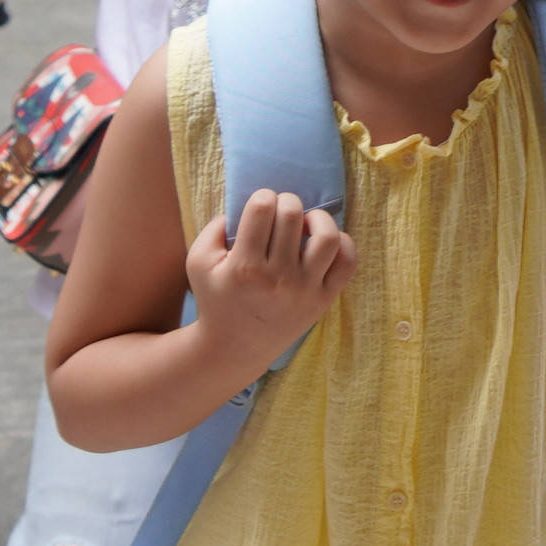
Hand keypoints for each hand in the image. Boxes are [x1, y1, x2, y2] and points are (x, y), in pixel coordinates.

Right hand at [185, 186, 353, 366]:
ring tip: (305, 224)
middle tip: (280, 212)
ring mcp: (304, 290)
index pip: (262, 208)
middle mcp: (277, 278)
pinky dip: (343, 243)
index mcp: (244, 267)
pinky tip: (322, 243)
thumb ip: (213, 227)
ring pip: (327, 236)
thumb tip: (243, 203)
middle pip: (292, 215)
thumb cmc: (216, 299)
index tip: (260, 207)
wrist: (234, 349)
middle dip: (286, 202)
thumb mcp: (198, 263)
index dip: (262, 197)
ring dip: (318, 218)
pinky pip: (348, 262)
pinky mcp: (323, 300)